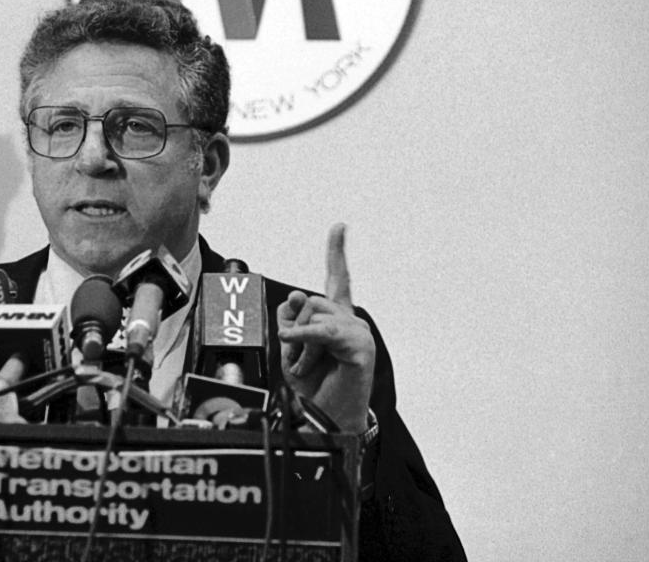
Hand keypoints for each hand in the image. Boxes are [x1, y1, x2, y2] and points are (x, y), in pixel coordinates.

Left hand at [277, 223, 374, 432]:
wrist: (324, 420)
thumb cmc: (311, 386)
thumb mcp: (289, 346)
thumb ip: (290, 318)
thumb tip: (296, 294)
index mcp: (335, 319)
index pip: (337, 280)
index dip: (336, 252)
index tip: (339, 228)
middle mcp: (350, 321)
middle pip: (310, 302)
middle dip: (294, 330)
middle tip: (300, 362)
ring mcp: (358, 332)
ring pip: (313, 316)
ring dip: (300, 346)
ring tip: (308, 369)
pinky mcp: (359, 347)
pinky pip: (321, 332)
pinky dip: (302, 337)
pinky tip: (288, 339)